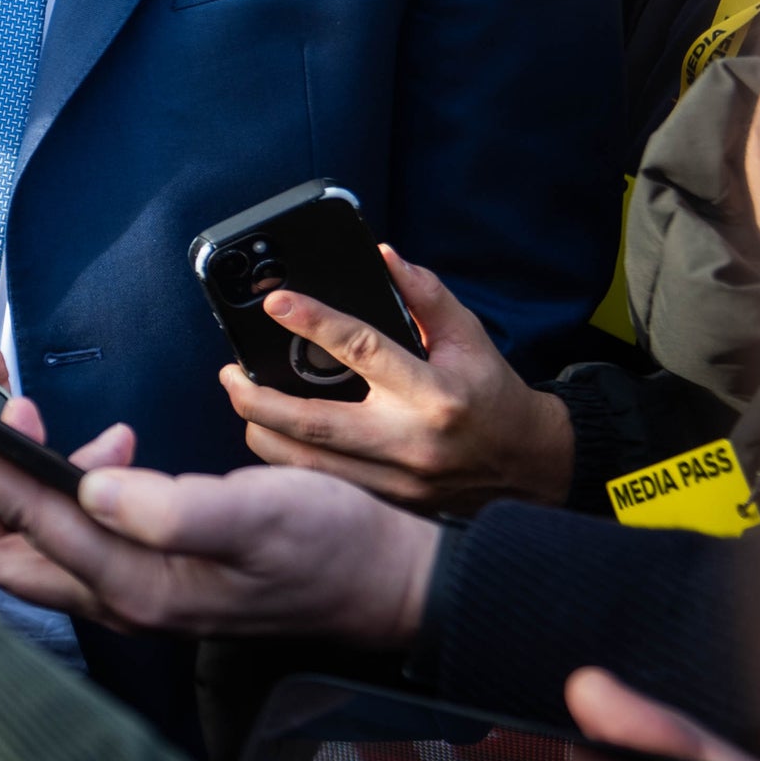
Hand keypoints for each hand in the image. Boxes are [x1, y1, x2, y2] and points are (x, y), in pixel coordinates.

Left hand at [0, 396, 440, 646]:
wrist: (388, 579)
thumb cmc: (333, 545)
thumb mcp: (260, 514)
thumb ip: (174, 508)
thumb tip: (93, 486)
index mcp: (136, 586)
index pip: (21, 525)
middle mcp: (120, 596)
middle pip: (0, 546)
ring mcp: (131, 587)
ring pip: (32, 537)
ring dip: (8, 476)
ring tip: (21, 411)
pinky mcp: (148, 569)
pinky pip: (72, 529)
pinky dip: (60, 482)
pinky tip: (105, 443)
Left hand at [223, 248, 574, 509]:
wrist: (531, 466)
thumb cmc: (494, 395)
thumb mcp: (469, 337)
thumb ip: (425, 295)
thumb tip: (383, 256)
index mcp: (432, 394)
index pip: (361, 350)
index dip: (314, 322)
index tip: (276, 303)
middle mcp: (410, 441)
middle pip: (314, 424)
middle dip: (257, 400)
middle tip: (229, 374)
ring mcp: (398, 481)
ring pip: (308, 465)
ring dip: (263, 434)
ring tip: (244, 402)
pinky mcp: (389, 504)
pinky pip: (325, 484)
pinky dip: (291, 461)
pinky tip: (275, 437)